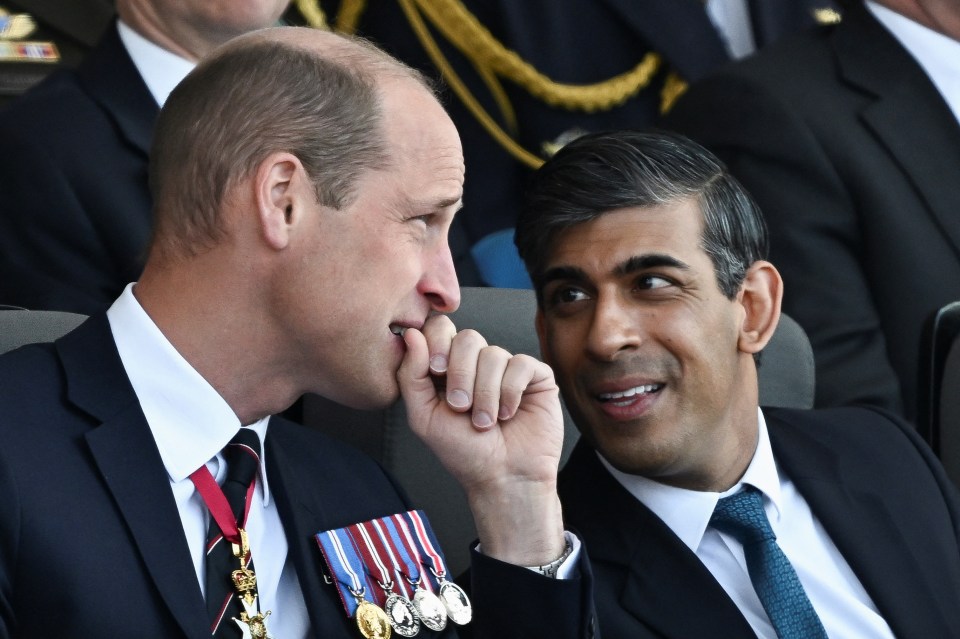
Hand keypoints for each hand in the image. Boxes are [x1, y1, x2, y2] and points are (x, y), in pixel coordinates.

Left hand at [397, 314, 566, 564]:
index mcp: (449, 367)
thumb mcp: (424, 416)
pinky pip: (521, 364)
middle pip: (468, 338)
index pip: (441, 329)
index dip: (438, 342)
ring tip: (485, 421)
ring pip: (494, 354)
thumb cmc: (463, 453)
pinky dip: (510, 392)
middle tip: (461, 406)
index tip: (435, 371)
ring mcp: (508, 368)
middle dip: (461, 374)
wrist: (502, 478)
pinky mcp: (536, 376)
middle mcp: (479, 364)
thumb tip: (412, 334)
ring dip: (485, 393)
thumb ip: (411, 374)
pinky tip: (508, 413)